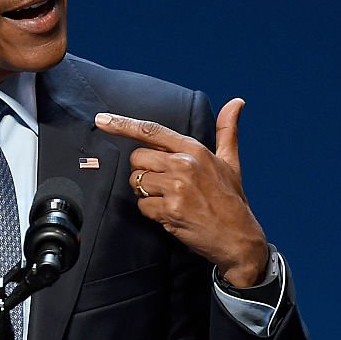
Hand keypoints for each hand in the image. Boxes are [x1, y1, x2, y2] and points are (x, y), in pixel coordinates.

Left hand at [95, 99, 268, 286]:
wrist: (238, 238)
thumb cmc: (231, 199)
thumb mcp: (231, 162)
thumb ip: (227, 130)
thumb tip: (237, 101)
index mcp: (195, 150)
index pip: (152, 131)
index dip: (123, 124)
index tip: (102, 120)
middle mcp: (184, 165)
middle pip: (137, 159)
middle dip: (143, 171)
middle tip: (163, 184)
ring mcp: (176, 188)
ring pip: (137, 182)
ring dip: (146, 193)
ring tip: (170, 199)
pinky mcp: (170, 210)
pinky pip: (142, 206)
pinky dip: (151, 212)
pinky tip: (169, 214)